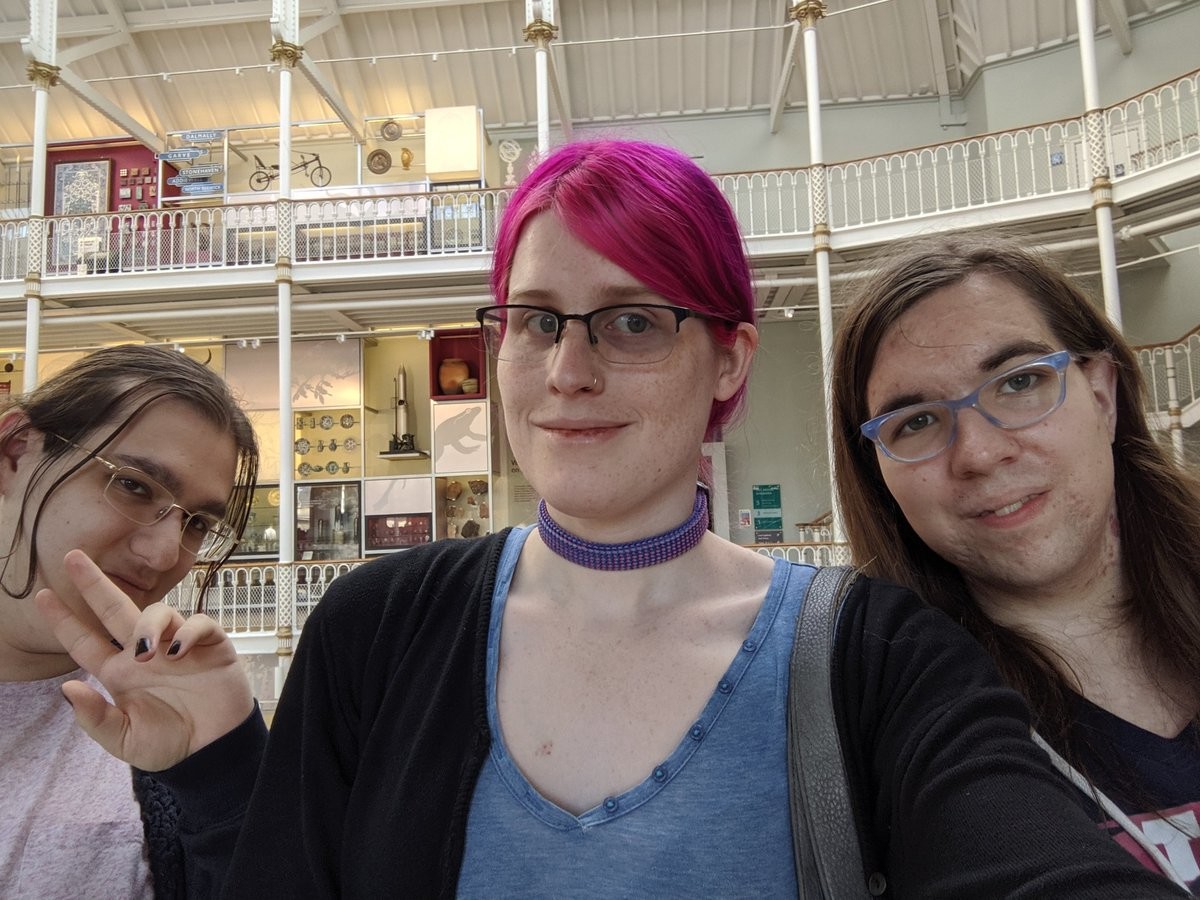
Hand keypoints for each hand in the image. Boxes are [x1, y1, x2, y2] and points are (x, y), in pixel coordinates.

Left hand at [36, 549, 254, 771]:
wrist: (213, 751)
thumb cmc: (168, 745)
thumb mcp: (124, 739)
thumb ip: (94, 717)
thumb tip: (67, 686)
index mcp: (119, 673)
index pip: (85, 641)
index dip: (64, 619)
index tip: (41, 595)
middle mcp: (145, 653)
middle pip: (115, 609)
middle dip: (93, 583)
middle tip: (73, 558)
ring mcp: (178, 646)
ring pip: (159, 612)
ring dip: (148, 623)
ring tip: (145, 651)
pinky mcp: (211, 646)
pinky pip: (199, 624)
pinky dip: (188, 632)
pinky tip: (179, 652)